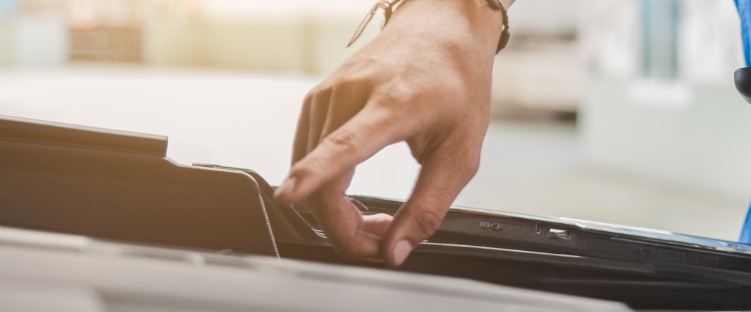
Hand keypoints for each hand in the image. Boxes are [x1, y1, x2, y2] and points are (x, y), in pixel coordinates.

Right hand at [273, 0, 504, 265]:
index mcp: (393, 104)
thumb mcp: (461, 153)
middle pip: (321, 176)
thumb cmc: (457, 83)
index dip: (314, 175)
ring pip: (307, 172)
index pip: (345, 144)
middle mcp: (350, 94)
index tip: (289, 195)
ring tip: (380, 219)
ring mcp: (327, 94)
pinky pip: (306, 157)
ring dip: (335, 211)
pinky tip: (354, 193)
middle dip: (343, 227)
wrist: (442, 28)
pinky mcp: (316, 100)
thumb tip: (395, 251)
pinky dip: (324, 187)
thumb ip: (428, 207)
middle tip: (380, 243)